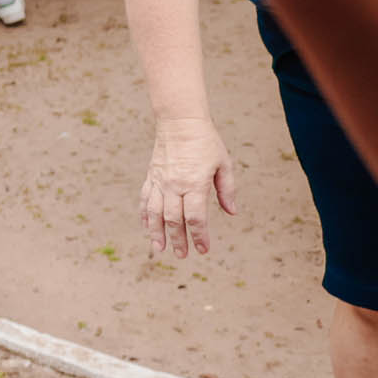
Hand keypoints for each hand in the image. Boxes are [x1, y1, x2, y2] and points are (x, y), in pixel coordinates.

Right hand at [142, 118, 239, 256]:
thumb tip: (232, 212)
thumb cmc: (205, 142)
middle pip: (174, 219)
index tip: (204, 249)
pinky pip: (145, 200)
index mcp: (195, 183)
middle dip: (178, 240)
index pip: (196, 217)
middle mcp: (174, 185)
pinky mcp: (151, 177)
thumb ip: (227, 190)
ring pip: (155, 213)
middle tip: (183, 255)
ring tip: (159, 248)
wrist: (179, 122)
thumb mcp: (224, 164)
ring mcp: (160, 181)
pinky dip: (145, 216)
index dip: (200, 236)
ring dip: (156, 233)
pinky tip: (147, 228)